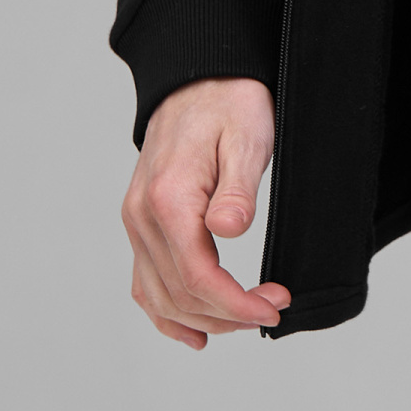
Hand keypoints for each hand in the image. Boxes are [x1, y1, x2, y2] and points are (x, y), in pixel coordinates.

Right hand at [122, 77, 288, 347]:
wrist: (198, 79)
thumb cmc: (229, 103)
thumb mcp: (247, 138)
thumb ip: (238, 188)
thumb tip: (228, 231)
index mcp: (168, 199)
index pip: (197, 276)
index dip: (236, 304)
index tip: (273, 309)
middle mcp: (142, 217)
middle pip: (178, 295)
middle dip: (228, 315)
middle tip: (273, 310)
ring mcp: (137, 223)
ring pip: (159, 296)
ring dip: (202, 319)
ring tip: (246, 321)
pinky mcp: (141, 224)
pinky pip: (145, 282)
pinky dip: (166, 313)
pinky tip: (195, 331)